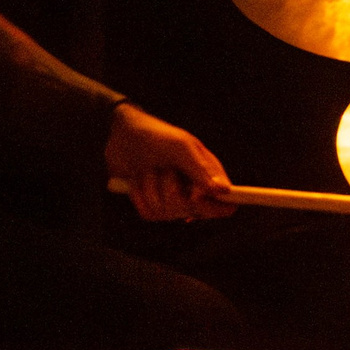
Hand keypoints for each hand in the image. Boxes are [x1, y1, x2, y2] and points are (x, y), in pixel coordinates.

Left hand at [104, 103, 234, 220]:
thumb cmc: (156, 136)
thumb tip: (223, 191)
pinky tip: (137, 179)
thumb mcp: (181, 148)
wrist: (122, 135)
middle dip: (173, 189)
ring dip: (152, 189)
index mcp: (208, 175)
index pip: (227, 205)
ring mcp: (171, 200)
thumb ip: (201, 170)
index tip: (194, 195)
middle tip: (165, 169)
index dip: (214, 207)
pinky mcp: (151, 205)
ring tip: (149, 169)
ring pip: (166, 213)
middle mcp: (193, 191)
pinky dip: (139, 195)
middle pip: (192, 211)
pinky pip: (148, 214)